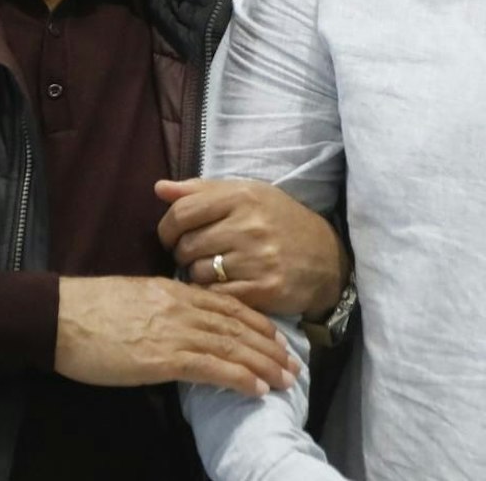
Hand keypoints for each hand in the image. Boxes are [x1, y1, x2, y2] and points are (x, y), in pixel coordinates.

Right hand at [53, 275, 300, 396]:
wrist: (60, 316)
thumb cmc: (89, 310)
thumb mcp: (134, 297)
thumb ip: (162, 307)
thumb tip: (178, 323)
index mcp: (174, 291)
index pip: (227, 304)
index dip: (257, 322)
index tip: (277, 337)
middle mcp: (181, 307)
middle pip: (237, 326)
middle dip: (269, 347)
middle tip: (293, 364)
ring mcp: (174, 332)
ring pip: (231, 346)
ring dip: (263, 364)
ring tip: (285, 379)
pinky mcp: (162, 358)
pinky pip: (211, 367)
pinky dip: (238, 377)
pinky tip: (257, 388)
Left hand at [155, 178, 344, 316]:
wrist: (326, 258)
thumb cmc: (278, 222)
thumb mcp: (246, 194)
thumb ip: (200, 191)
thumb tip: (159, 189)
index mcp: (242, 196)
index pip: (181, 212)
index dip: (167, 229)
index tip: (171, 237)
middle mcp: (250, 225)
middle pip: (187, 246)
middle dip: (183, 254)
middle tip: (196, 256)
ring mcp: (258, 259)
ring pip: (198, 273)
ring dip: (198, 275)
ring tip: (213, 270)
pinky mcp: (264, 289)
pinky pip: (217, 296)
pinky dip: (213, 294)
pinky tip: (223, 287)